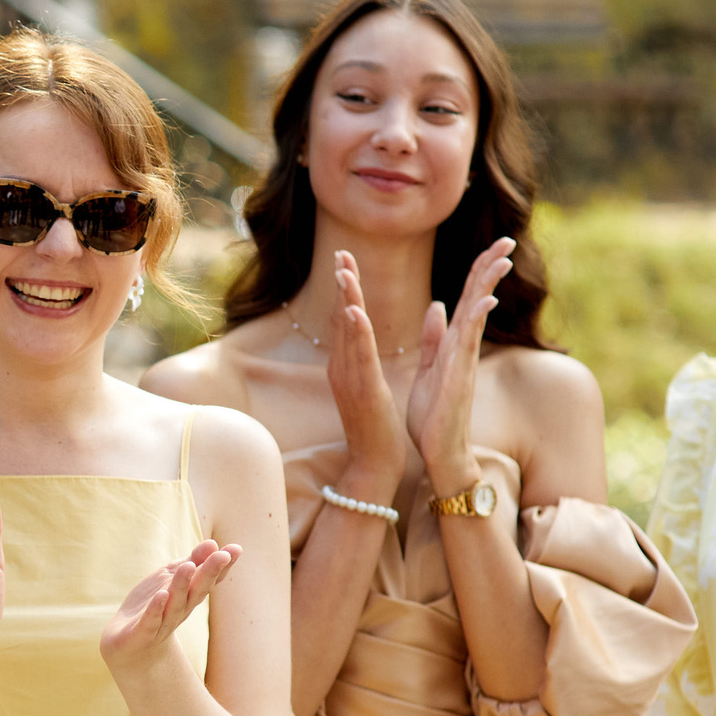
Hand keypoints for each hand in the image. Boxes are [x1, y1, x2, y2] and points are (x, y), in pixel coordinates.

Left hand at [100, 539, 239, 677]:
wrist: (128, 644)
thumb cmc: (154, 607)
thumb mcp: (171, 579)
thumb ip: (191, 562)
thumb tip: (213, 543)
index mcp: (188, 596)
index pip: (208, 580)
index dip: (222, 566)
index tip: (236, 549)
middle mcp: (180, 609)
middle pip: (197, 590)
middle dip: (209, 573)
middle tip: (222, 555)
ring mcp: (162, 622)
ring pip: (175, 603)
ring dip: (182, 585)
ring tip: (189, 567)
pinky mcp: (142, 632)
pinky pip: (151, 621)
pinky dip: (156, 609)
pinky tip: (162, 595)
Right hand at [320, 251, 408, 496]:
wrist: (374, 464)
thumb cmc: (376, 428)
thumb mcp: (369, 386)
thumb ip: (364, 359)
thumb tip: (364, 341)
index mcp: (345, 367)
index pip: (343, 321)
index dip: (343, 289)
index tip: (345, 261)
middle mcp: (341, 369)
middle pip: (339, 318)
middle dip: (341, 284)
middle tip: (341, 252)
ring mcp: (349, 380)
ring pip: (346, 331)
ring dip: (346, 297)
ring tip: (345, 270)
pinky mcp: (363, 391)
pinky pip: (359, 356)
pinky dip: (356, 331)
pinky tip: (355, 309)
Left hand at [406, 236, 514, 494]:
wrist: (437, 451)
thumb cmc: (433, 414)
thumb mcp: (428, 367)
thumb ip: (434, 336)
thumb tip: (437, 304)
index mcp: (453, 342)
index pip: (468, 298)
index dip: (478, 271)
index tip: (494, 243)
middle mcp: (463, 347)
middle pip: (478, 298)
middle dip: (491, 268)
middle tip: (508, 238)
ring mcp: (464, 361)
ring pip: (477, 315)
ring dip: (488, 286)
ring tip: (502, 258)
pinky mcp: (459, 377)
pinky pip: (469, 343)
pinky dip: (477, 320)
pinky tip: (486, 300)